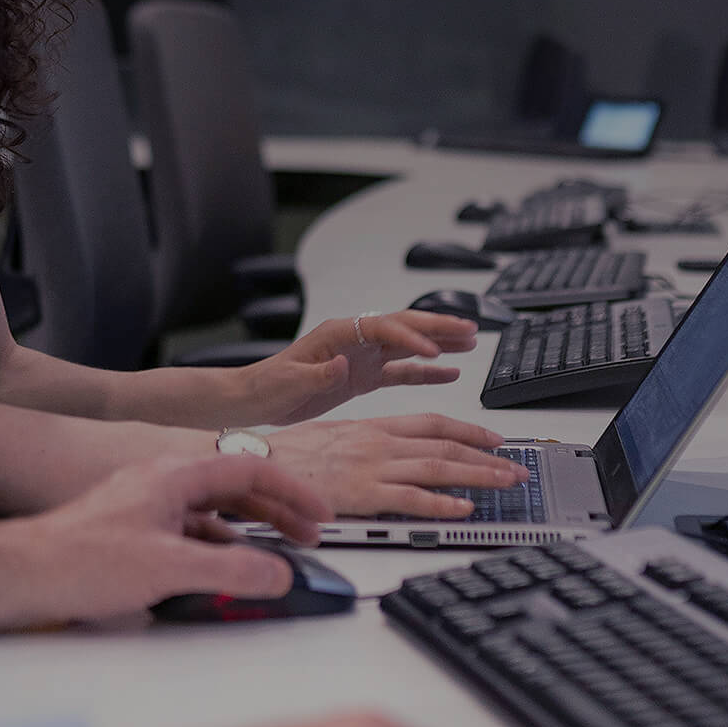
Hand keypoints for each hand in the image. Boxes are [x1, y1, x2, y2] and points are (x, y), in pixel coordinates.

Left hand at [0, 455, 332, 630]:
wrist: (19, 574)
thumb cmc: (77, 559)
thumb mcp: (168, 567)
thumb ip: (230, 571)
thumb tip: (276, 574)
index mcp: (174, 476)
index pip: (250, 469)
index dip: (293, 490)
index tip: (320, 512)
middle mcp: (160, 483)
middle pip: (235, 489)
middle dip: (277, 512)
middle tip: (308, 535)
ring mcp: (145, 507)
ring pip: (212, 512)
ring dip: (248, 532)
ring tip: (275, 555)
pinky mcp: (131, 532)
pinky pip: (188, 533)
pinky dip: (216, 547)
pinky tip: (222, 570)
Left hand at [242, 311, 481, 422]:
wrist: (256, 399)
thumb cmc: (268, 386)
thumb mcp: (291, 381)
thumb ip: (319, 373)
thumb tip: (343, 363)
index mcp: (338, 334)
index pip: (384, 328)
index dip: (410, 338)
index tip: (434, 351)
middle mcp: (354, 340)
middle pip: (404, 327)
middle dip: (438, 327)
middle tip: (470, 330)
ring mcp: (362, 357)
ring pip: (409, 345)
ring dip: (440, 343)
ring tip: (472, 343)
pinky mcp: (364, 376)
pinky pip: (402, 371)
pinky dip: (426, 372)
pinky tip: (450, 373)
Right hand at [252, 414, 519, 518]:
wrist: (253, 461)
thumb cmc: (283, 454)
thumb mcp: (329, 437)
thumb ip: (361, 443)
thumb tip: (381, 454)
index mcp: (372, 428)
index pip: (433, 424)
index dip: (469, 431)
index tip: (494, 440)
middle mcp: (379, 443)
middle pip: (445, 446)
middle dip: (487, 456)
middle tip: (516, 467)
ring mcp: (373, 467)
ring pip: (439, 468)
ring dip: (479, 476)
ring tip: (506, 484)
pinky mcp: (363, 494)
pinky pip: (412, 499)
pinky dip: (442, 504)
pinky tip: (464, 510)